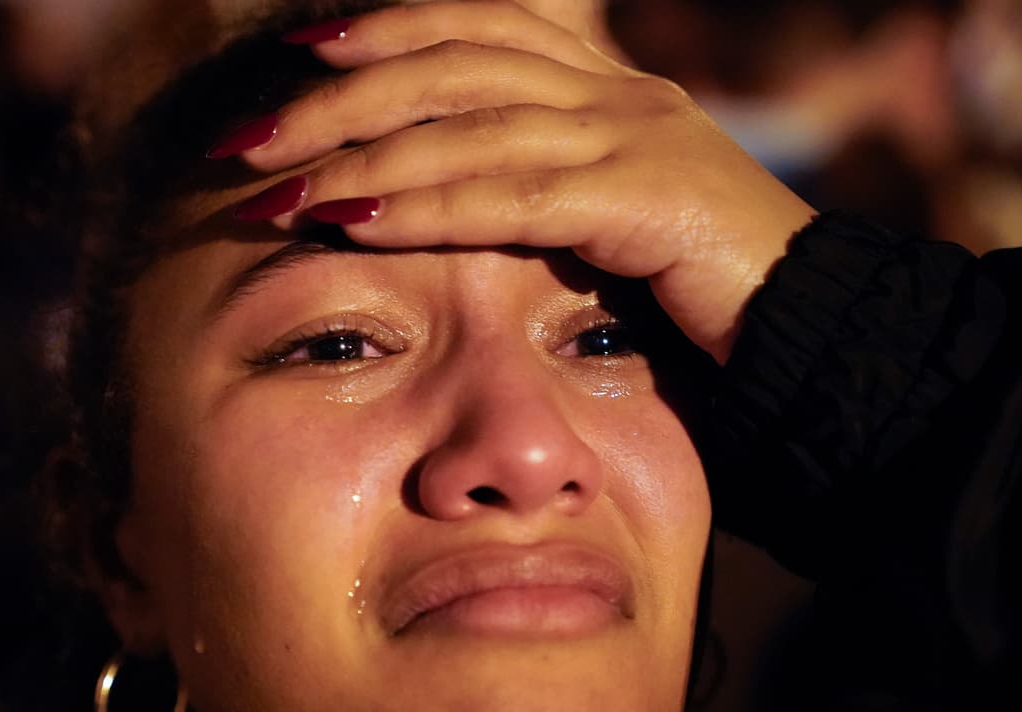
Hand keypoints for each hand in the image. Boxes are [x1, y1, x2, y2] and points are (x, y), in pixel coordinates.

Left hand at [224, 0, 815, 362]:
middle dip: (343, 96)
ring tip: (279, 192)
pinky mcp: (645, 201)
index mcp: (604, 83)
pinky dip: (427, 208)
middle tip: (254, 138)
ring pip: (470, 126)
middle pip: (454, 63)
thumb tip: (441, 191)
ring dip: (363, 157)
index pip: (478, 25)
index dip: (386, 30)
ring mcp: (634, 138)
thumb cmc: (692, 287)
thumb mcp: (606, 214)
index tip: (305, 56)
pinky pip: (513, 198)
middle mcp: (615, 92)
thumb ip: (534, 185)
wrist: (812, 328)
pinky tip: (358, 225)